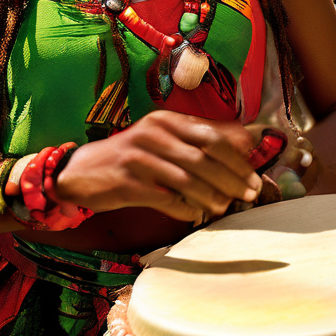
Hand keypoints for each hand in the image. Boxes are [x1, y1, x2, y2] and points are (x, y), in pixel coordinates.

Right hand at [54, 111, 263, 223]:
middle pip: (204, 157)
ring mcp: (138, 158)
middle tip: (249, 194)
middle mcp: (153, 134)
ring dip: (212, 197)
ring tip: (224, 207)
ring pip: (188, 179)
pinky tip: (195, 214)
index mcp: (165, 120)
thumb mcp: (160, 140)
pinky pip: (166, 198)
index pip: (211, 135)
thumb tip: (242, 142)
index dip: (238, 157)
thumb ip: (195, 139)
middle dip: (232, 178)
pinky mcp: (127, 183)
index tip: (255, 175)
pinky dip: (185, 208)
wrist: (81, 172)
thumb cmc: (131, 158)